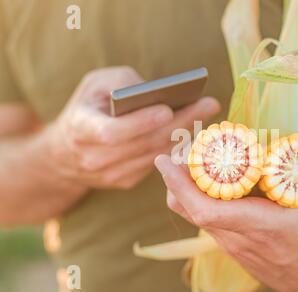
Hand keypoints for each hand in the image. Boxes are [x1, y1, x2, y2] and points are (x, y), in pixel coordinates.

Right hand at [40, 66, 219, 189]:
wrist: (67, 153)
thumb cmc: (87, 108)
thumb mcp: (94, 84)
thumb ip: (122, 83)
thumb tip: (159, 93)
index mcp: (81, 130)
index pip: (112, 132)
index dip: (140, 122)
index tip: (168, 109)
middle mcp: (95, 158)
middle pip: (145, 143)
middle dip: (180, 122)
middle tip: (209, 105)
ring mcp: (111, 175)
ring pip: (156, 154)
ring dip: (185, 134)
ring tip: (208, 113)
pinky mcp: (126, 181)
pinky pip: (157, 162)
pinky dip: (176, 145)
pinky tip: (193, 129)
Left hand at [154, 117, 297, 291]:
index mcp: (263, 226)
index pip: (208, 210)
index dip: (180, 186)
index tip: (164, 160)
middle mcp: (241, 238)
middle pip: (190, 209)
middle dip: (175, 178)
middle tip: (177, 149)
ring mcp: (234, 244)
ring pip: (194, 215)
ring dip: (184, 187)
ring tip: (190, 158)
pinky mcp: (233, 246)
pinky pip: (206, 220)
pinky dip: (197, 198)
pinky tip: (207, 179)